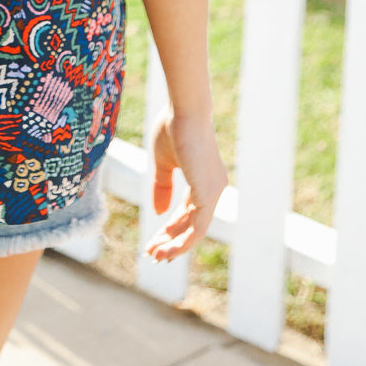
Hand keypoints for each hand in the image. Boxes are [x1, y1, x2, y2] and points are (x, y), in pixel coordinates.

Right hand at [143, 105, 227, 262]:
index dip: (171, 227)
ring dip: (174, 245)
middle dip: (170, 239)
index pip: (189, 212)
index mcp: (204, 179)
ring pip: (195, 230)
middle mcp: (214, 188)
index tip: (153, 239)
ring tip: (154, 254)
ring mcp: (214, 192)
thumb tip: (159, 213)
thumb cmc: (173, 128)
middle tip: (151, 253)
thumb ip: (162, 187)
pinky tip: (165, 248)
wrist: (184, 111)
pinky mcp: (209, 195)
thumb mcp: (163, 162)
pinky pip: (198, 228)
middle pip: (192, 224)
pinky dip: (182, 241)